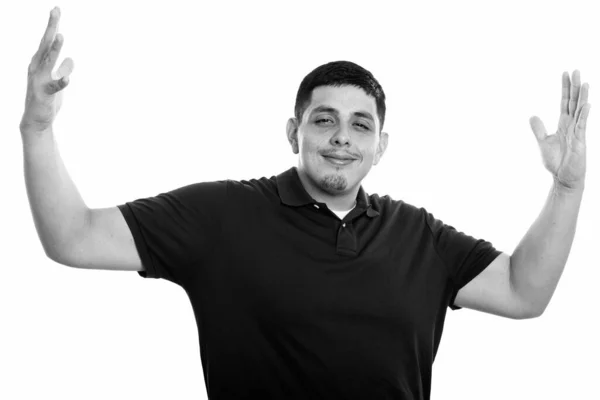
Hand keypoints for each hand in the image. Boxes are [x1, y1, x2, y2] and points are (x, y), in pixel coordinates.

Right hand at [20, 7, 73, 134]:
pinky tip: (68, 79)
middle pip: (45, 44)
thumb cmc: (45, 99)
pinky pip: (54, 87)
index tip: (56, 9)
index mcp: (39, 62)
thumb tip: (70, 59)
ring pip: (47, 61)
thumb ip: (62, 69)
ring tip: (60, 35)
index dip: (52, 25)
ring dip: (54, 49)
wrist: (37, 120)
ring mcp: (39, 80)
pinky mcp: (44, 94)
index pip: (47, 41)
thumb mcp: (56, 81)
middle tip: (55, 10)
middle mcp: (36, 67)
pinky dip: (61, 82)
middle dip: (51, 27)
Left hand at [529, 70, 590, 191]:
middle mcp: (572, 125)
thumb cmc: (556, 162)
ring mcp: (577, 132)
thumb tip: (532, 116)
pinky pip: (582, 125)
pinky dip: (584, 115)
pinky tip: (586, 104)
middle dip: (574, 87)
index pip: (565, 102)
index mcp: (563, 124)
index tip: (565, 74)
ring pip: (580, 110)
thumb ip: (539, 129)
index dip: (565, 88)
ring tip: (584, 82)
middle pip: (574, 102)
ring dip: (582, 97)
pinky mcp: (580, 141)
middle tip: (575, 70)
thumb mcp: (543, 142)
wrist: (563, 177)